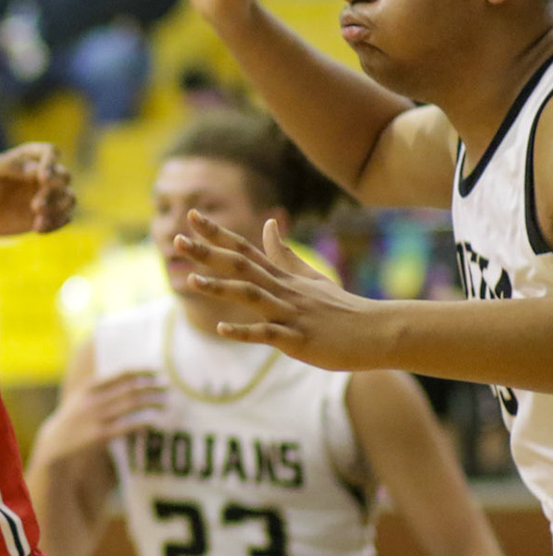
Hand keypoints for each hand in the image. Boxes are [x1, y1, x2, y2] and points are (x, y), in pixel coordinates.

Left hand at [0, 142, 74, 234]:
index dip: (51, 162)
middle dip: (52, 191)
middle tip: (34, 206)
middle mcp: (45, 173)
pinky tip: (37, 228)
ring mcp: (50, 194)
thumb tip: (35, 169)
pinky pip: (64, 217)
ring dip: (57, 208)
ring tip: (37, 218)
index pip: (51, 152)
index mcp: (31, 156)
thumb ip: (10, 165)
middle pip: (64, 176)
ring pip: (69, 198)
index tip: (42, 177)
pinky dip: (55, 223)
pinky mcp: (51, 214)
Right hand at [33, 370, 166, 466]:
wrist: (56, 442)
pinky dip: (142, 423)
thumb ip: (101, 386)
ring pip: (132, 405)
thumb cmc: (74, 417)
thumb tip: (130, 375)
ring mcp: (98, 417)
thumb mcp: (82, 396)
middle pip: (131, 389)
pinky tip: (153, 422)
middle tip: (167, 387)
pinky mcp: (101, 435)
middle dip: (152, 386)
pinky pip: (128, 426)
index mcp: (90, 387)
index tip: (158, 371)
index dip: (143, 372)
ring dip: (152, 402)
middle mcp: (94, 400)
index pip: (122, 374)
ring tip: (165, 403)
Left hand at [174, 211, 386, 369]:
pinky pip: (267, 334)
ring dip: (220, 288)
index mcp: (281, 277)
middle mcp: (282, 290)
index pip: (243, 248)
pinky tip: (221, 328)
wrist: (378, 332)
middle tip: (176, 239)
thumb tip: (267, 223)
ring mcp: (290, 313)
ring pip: (250, 296)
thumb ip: (284, 254)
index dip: (216, 233)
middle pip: (240, 266)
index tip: (190, 216)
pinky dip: (244, 331)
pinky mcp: (298, 339)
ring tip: (190, 281)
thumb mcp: (310, 276)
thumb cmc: (341, 308)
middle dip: (207, 253)